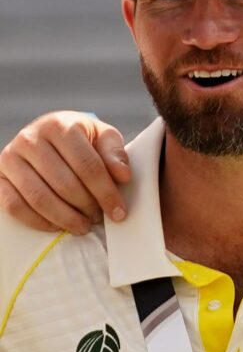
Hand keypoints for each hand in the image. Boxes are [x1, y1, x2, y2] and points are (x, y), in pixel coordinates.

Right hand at [0, 112, 131, 231]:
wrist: (47, 137)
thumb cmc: (80, 140)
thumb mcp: (102, 137)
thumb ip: (115, 154)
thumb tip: (123, 176)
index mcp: (58, 126)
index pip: (87, 166)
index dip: (106, 193)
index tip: (118, 213)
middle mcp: (29, 139)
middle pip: (64, 184)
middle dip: (86, 207)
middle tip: (98, 218)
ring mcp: (10, 158)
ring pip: (39, 197)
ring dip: (65, 218)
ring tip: (83, 226)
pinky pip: (14, 206)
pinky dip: (38, 221)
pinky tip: (58, 226)